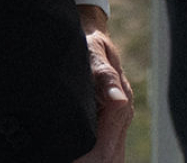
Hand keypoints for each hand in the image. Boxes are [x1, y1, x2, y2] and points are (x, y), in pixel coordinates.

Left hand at [73, 6, 132, 162]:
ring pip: (112, 156)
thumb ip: (105, 76)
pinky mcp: (109, 123)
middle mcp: (121, 116)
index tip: (69, 160)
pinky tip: (81, 156)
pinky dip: (96, 158)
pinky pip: (108, 149)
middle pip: (111, 158)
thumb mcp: (93, 54)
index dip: (86, 161)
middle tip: (65, 159)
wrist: (91, 36)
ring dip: (95, 160)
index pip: (105, 148)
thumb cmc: (88, 44)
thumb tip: (118, 100)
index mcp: (119, 104)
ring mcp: (116, 121)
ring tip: (71, 158)